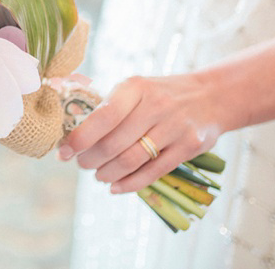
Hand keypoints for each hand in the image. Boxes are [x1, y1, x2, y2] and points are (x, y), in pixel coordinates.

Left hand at [58, 72, 225, 193]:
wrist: (211, 96)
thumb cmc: (161, 94)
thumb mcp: (136, 88)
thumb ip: (109, 105)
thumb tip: (72, 129)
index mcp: (136, 87)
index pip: (103, 116)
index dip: (80, 138)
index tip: (63, 153)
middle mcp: (156, 105)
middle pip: (114, 142)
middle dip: (91, 159)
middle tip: (81, 164)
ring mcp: (175, 127)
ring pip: (132, 160)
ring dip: (108, 173)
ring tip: (98, 175)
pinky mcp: (188, 147)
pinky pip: (153, 172)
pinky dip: (130, 184)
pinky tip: (116, 186)